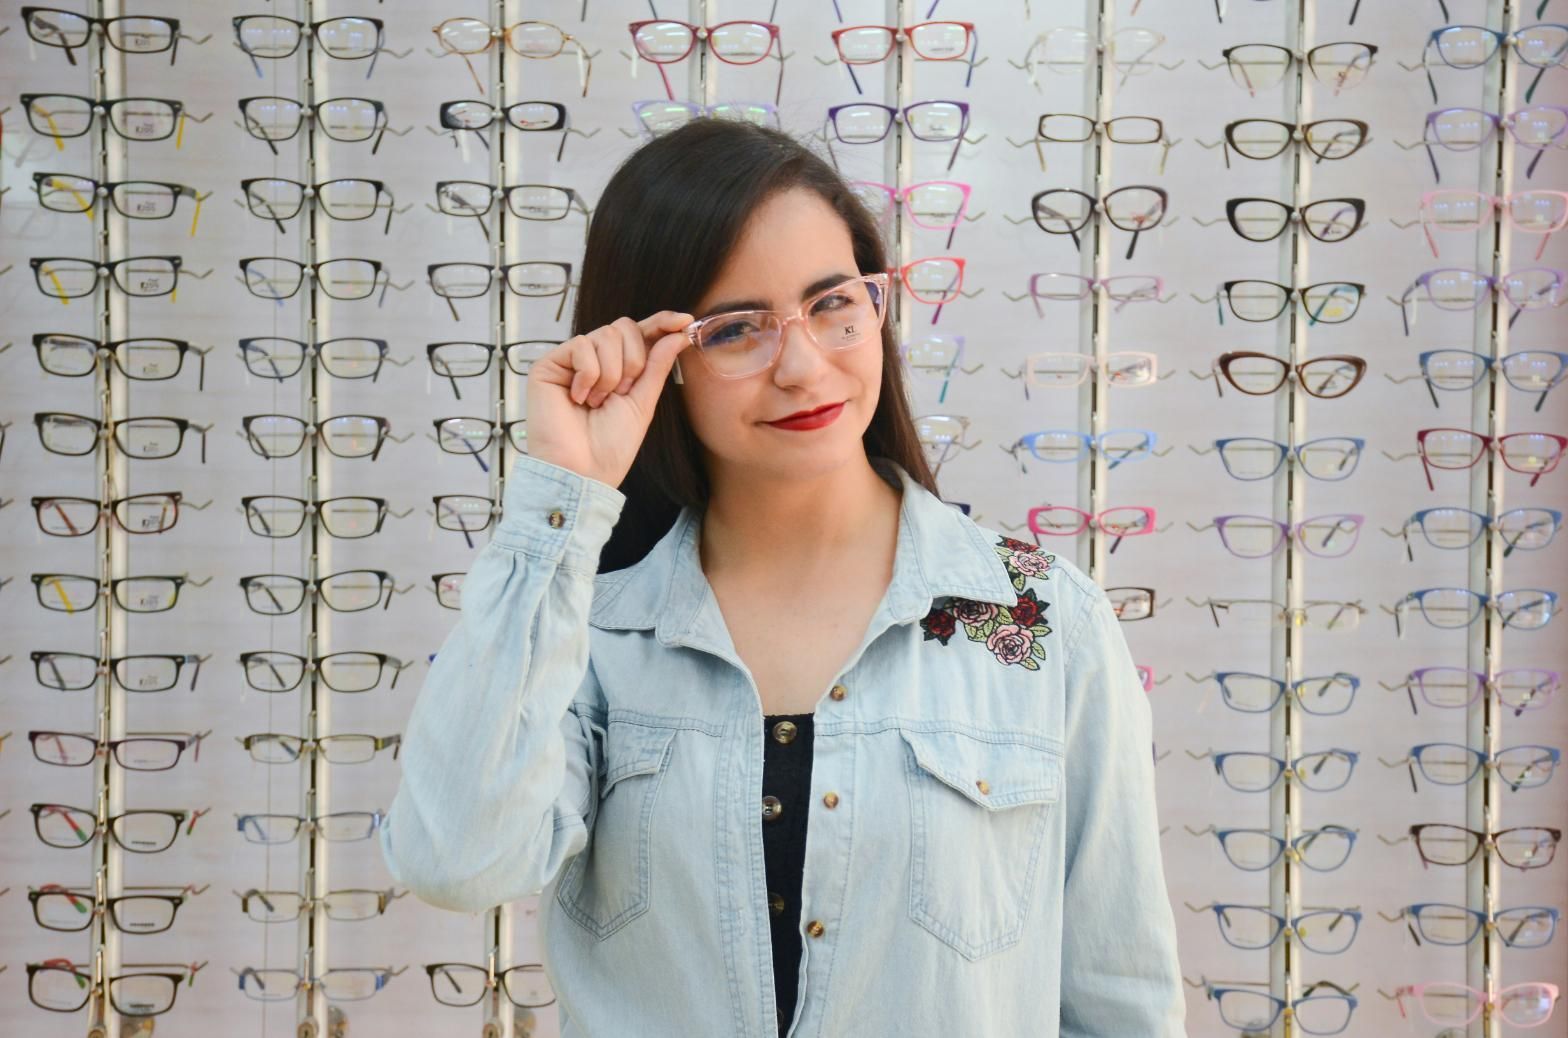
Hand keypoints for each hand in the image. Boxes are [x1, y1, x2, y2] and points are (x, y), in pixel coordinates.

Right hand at [524, 311, 693, 488]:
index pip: (639, 334)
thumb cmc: (611, 446)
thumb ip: (657, 364)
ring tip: (597, 402)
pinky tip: (578, 398)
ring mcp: (570, 361)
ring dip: (610, 373)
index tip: (685, 320)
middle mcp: (594, 361)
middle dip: (633, 362)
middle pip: (624, 327)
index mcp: (618, 369)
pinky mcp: (548, 364)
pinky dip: (588, 374)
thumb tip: (678, 332)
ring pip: (605, 334)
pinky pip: (581, 345)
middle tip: (620, 394)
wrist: (583, 470)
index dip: (661, 323)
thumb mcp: (643, 402)